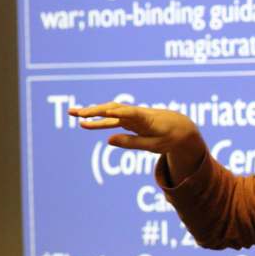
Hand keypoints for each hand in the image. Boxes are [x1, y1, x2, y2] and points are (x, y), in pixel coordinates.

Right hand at [68, 102, 201, 154]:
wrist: (181, 127)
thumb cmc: (169, 138)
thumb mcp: (154, 146)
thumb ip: (132, 143)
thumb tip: (108, 140)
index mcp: (147, 119)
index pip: (131, 114)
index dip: (119, 112)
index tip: (107, 111)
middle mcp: (137, 114)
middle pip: (114, 110)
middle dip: (96, 111)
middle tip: (78, 113)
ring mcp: (132, 116)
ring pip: (109, 113)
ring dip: (92, 113)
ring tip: (73, 114)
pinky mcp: (129, 120)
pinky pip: (112, 120)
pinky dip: (99, 121)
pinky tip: (85, 124)